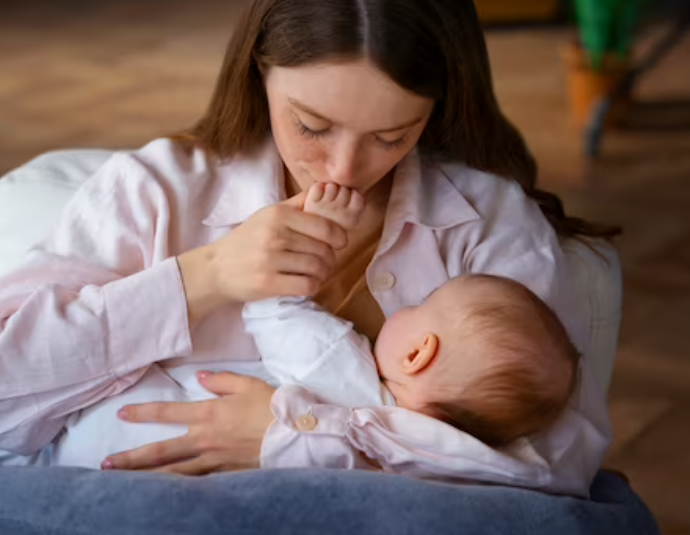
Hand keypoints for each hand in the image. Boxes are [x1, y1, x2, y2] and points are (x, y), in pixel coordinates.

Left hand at [102, 372, 275, 474]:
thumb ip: (220, 380)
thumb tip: (199, 376)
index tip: (123, 414)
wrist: (292, 434)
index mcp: (208, 413)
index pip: (168, 411)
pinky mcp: (224, 472)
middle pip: (162, 450)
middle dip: (132, 457)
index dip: (144, 412)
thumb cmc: (271, 405)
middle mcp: (204, 438)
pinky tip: (164, 494)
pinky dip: (177, 488)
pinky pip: (195, 482)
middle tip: (107, 464)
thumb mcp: (247, 383)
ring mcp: (213, 460)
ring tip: (125, 483)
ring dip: (147, 477)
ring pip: (173, 472)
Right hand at [178, 192, 347, 322]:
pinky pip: (307, 285)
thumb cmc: (246, 241)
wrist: (215, 268)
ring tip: (317, 274)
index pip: (324, 226)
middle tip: (326, 263)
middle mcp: (275, 235)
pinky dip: (313, 286)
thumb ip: (297, 204)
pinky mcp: (268, 282)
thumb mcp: (267, 215)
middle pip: (323, 249)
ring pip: (317, 268)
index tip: (339, 243)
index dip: (339, 237)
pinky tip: (307, 284)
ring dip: (323, 274)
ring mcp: (271, 259)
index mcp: (278, 215)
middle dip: (330, 259)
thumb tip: (326, 189)